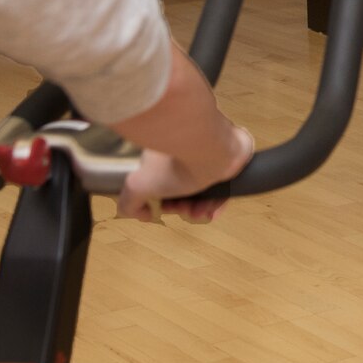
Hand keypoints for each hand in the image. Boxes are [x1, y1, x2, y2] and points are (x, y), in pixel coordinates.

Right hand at [116, 126, 252, 223]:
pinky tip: (212, 212)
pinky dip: (217, 200)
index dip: (165, 200)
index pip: (165, 179)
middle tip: (185, 213)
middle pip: (186, 185)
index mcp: (166, 153)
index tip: (165, 210)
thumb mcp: (138, 186)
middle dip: (184, 206)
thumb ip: (130, 202)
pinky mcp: (233, 156)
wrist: (210, 147)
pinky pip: (224, 183)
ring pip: (206, 186)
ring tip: (200, 215)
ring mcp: (212, 151)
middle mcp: (188, 149)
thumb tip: (142, 214)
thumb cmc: (174, 164)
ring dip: (200, 206)